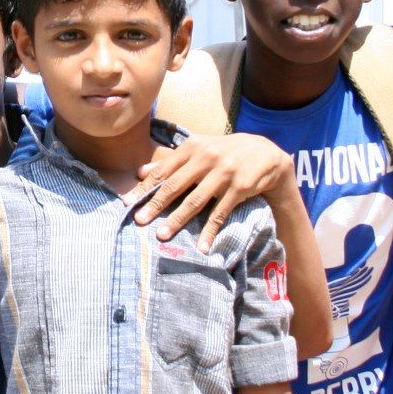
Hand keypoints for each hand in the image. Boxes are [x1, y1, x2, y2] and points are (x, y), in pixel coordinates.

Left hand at [124, 133, 291, 251]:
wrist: (266, 153)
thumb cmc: (225, 152)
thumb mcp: (199, 148)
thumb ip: (171, 161)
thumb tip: (141, 172)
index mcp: (193, 147)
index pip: (163, 170)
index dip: (144, 187)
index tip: (127, 202)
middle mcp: (206, 158)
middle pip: (175, 186)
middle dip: (155, 205)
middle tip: (139, 221)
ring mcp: (224, 173)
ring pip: (195, 201)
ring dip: (178, 220)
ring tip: (162, 235)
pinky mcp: (239, 188)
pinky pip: (220, 213)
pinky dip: (210, 231)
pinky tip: (202, 246)